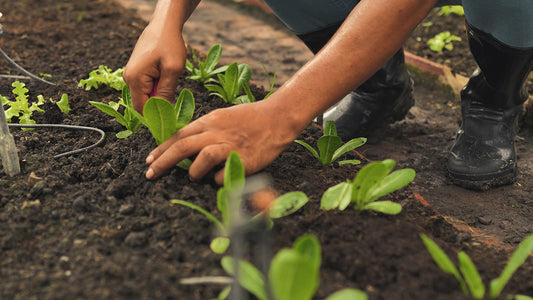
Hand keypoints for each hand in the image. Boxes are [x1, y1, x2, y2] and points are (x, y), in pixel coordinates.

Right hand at [123, 23, 186, 111]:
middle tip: (174, 103)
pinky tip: (166, 80)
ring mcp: (131, 76)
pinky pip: (146, 88)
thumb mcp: (173, 69)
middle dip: (158, 106)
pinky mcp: (137, 73)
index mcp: (135, 79)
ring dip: (159, 96)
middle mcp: (128, 79)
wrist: (163, 25)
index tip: (170, 119)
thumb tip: (164, 111)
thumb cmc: (169, 43)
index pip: (142, 109)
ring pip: (145, 96)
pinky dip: (157, 89)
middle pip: (143, 104)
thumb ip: (167, 91)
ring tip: (170, 85)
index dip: (156, 117)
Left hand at [144, 99, 304, 184]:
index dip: (162, 149)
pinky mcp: (245, 160)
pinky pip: (224, 175)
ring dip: (194, 171)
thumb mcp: (222, 117)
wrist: (278, 117)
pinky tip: (222, 177)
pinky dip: (219, 179)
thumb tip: (185, 145)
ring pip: (202, 158)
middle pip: (183, 146)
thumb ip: (205, 130)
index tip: (149, 160)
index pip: (180, 135)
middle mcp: (217, 132)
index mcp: (210, 121)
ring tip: (195, 176)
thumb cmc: (250, 118)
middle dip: (163, 162)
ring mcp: (231, 146)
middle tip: (150, 174)